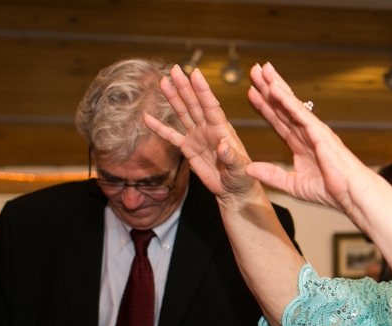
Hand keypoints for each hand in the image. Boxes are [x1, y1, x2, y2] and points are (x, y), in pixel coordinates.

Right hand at [144, 65, 260, 200]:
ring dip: (173, 99)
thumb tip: (223, 146)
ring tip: (163, 82)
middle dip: (184, 87)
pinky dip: (160, 128)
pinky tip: (148, 119)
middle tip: (174, 69)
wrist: (234, 190)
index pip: (211, 106)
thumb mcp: (241, 168)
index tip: (195, 74)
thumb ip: (232, 157)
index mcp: (223, 129)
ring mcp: (197, 136)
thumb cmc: (243, 178)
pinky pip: (172, 137)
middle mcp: (209, 128)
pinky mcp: (188, 149)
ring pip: (183, 114)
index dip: (203, 91)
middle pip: (194, 104)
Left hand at [245, 62, 374, 214]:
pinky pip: (300, 112)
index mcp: (300, 145)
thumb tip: (248, 169)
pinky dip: (286, 99)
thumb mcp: (292, 184)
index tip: (251, 93)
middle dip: (268, 88)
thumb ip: (270, 174)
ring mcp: (312, 129)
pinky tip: (275, 87)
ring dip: (275, 85)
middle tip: (254, 70)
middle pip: (282, 106)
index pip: (278, 120)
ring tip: (262, 69)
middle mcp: (305, 133)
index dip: (264, 107)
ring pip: (290, 103)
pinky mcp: (319, 131)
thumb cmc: (330, 190)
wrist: (349, 193)